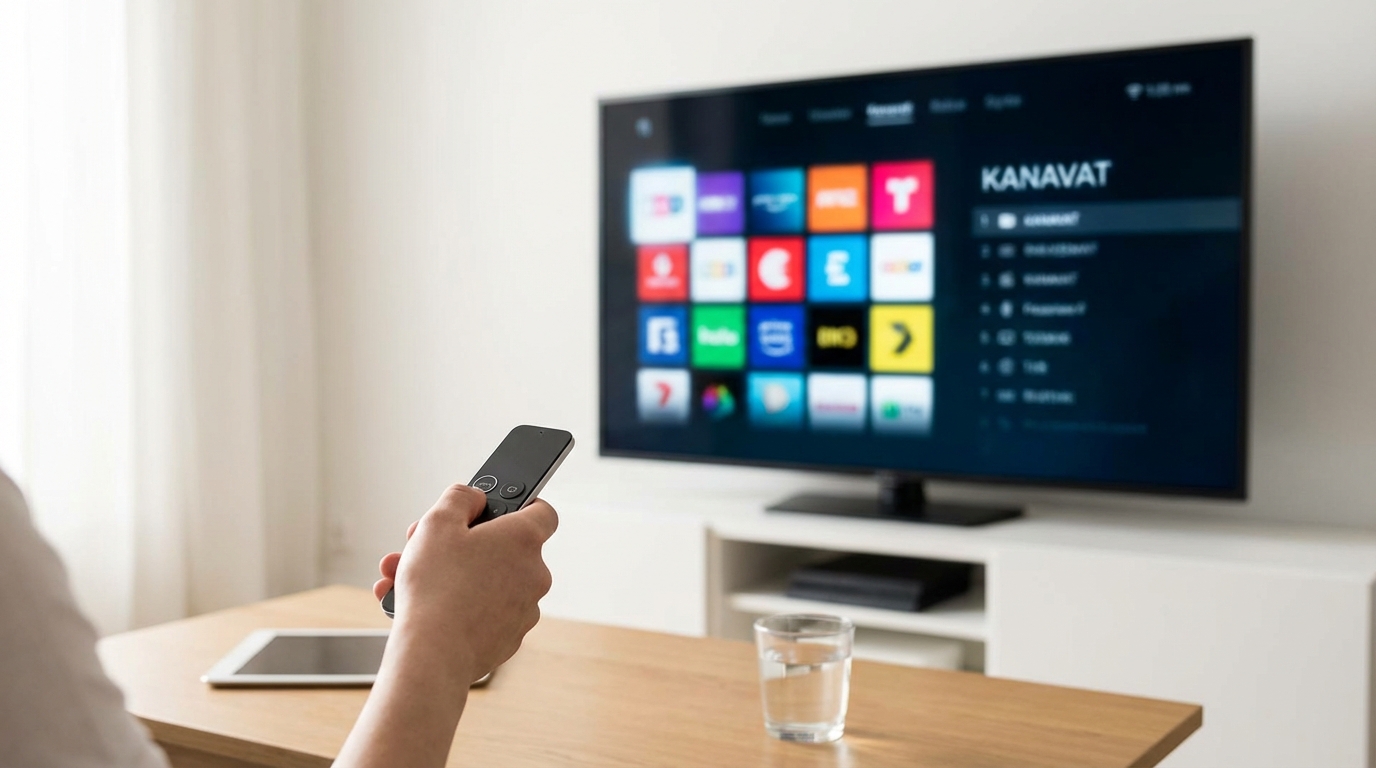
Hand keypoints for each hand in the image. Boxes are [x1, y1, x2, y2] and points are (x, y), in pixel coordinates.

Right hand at [376, 485, 557, 687]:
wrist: (432, 656)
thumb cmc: (435, 589)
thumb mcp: (437, 522)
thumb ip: (459, 498)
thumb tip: (474, 498)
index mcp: (524, 540)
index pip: (542, 511)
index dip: (518, 505)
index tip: (492, 510)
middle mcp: (534, 574)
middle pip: (501, 548)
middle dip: (461, 544)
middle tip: (424, 545)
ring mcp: (524, 609)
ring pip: (486, 581)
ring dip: (451, 574)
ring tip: (405, 577)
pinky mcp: (509, 637)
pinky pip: (483, 610)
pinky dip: (457, 604)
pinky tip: (418, 604)